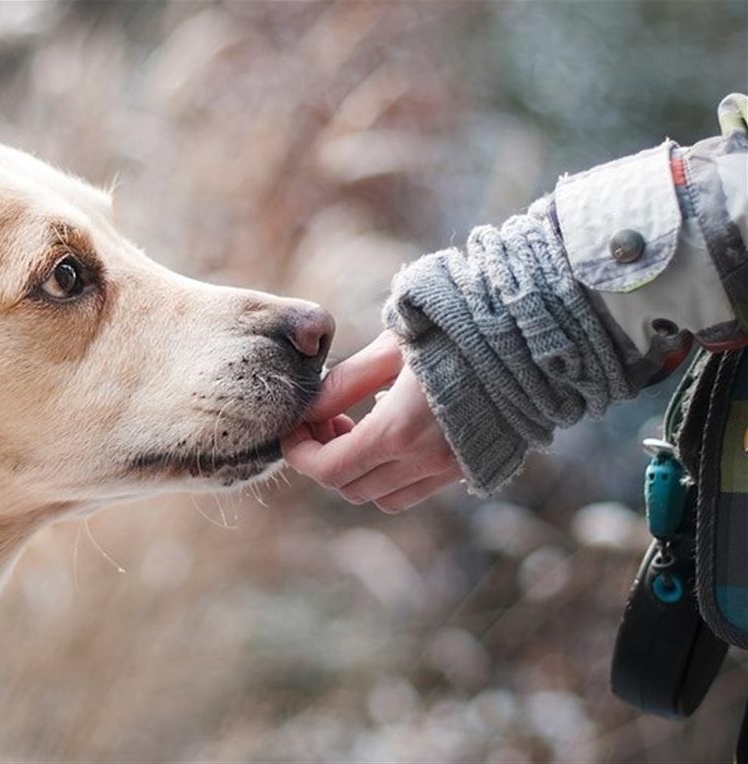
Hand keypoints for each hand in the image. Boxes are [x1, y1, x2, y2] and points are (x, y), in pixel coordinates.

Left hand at [283, 330, 462, 512]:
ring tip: (356, 426)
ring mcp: (451, 469)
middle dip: (325, 459)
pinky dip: (391, 474)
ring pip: (383, 497)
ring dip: (358, 472)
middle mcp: (425, 461)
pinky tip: (394, 431)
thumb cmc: (457, 329)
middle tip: (324, 420)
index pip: (329, 469)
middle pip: (350, 488)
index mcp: (399, 431)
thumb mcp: (392, 347)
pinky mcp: (471, 467)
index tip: (293, 429)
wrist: (533, 336)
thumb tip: (308, 408)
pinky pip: (416, 489)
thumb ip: (345, 382)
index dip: (300, 454)